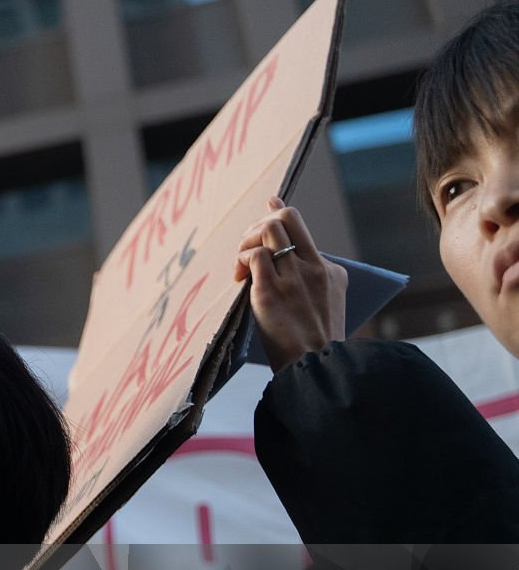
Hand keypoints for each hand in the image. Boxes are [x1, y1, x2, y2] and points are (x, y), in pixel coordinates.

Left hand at [234, 198, 346, 371]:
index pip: (302, 227)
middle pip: (286, 218)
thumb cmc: (315, 343)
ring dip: (247, 239)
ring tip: (241, 263)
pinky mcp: (271, 292)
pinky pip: (254, 256)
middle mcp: (314, 267)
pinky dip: (242, 259)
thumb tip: (287, 261)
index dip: (279, 211)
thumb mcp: (327, 305)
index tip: (269, 202)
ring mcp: (293, 278)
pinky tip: (239, 276)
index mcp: (330, 270)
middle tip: (247, 247)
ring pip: (268, 230)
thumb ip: (313, 280)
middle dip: (259, 224)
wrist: (318, 368)